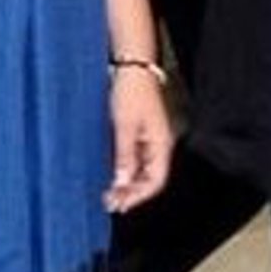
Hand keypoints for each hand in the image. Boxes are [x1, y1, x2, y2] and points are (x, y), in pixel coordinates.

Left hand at [105, 67, 174, 212]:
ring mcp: (151, 139)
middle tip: (110, 204)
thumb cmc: (131, 91)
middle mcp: (159, 144)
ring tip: (109, 195)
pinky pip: (136, 159)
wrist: (132, 66)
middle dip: (131, 194)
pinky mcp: (141, 133)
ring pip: (143, 171)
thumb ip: (124, 157)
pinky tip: (113, 176)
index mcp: (162, 144)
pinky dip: (125, 171)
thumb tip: (122, 184)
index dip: (139, 197)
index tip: (120, 205)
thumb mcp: (124, 126)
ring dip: (127, 184)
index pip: (156, 181)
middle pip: (150, 179)